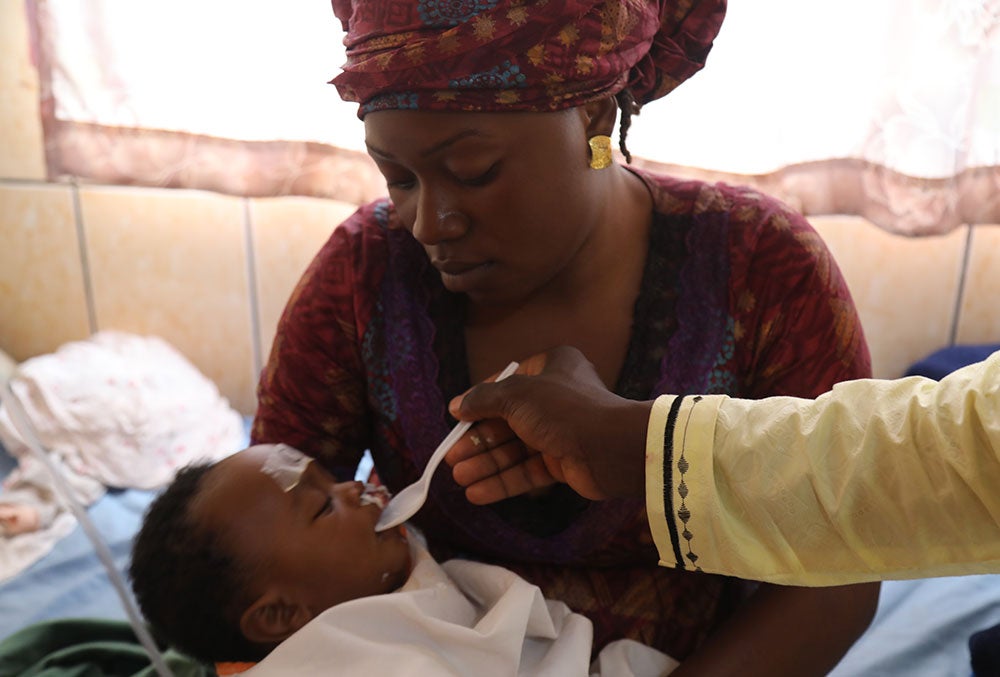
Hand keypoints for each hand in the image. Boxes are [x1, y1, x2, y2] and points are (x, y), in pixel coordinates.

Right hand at [445, 346, 652, 502]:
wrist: (611, 447)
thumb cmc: (562, 409)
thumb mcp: (515, 395)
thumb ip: (483, 399)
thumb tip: (456, 405)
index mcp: (550, 367)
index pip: (506, 383)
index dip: (479, 402)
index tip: (457, 418)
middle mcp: (555, 397)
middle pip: (506, 420)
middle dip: (478, 441)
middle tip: (451, 458)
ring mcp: (559, 432)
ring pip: (515, 448)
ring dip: (486, 463)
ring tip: (459, 477)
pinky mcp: (563, 462)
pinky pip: (527, 470)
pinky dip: (503, 481)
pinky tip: (476, 494)